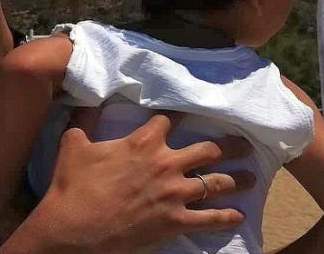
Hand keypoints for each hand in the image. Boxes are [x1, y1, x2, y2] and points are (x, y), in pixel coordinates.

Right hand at [0, 110, 254, 253]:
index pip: (169, 120)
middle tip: (243, 145)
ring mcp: (174, 195)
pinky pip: (210, 219)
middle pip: (207, 149)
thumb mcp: (73, 143)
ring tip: (250, 177)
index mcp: (143, 142)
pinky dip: (227, 216)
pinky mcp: (176, 222)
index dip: (177, 116)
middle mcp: (166, 164)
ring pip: (215, 182)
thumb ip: (84, 117)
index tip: (186, 115)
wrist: (75, 228)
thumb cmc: (73, 186)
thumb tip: (84, 95)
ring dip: (236, 179)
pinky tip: (239, 215)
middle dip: (228, 145)